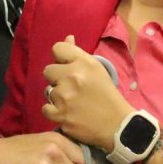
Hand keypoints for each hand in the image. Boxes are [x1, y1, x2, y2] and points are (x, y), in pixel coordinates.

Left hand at [41, 36, 132, 150]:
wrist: (117, 125)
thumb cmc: (107, 94)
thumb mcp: (97, 69)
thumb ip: (78, 53)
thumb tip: (67, 38)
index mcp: (83, 63)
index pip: (57, 49)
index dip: (60, 58)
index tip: (67, 67)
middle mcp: (72, 76)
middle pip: (48, 70)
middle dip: (57, 78)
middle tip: (70, 87)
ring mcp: (64, 97)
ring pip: (48, 90)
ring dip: (58, 96)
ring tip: (72, 102)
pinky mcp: (60, 115)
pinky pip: (45, 108)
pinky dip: (53, 111)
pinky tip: (65, 112)